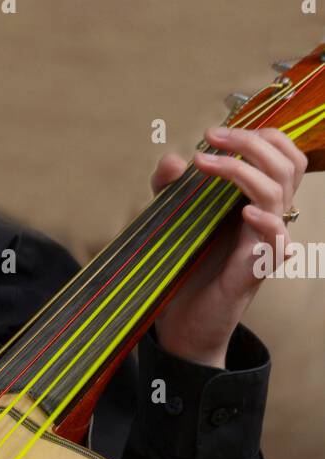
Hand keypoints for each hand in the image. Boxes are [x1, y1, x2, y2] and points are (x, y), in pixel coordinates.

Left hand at [149, 125, 305, 367]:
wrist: (180, 325)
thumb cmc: (183, 271)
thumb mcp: (171, 221)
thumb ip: (170, 190)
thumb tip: (173, 159)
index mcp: (252, 201)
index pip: (280, 155)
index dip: (257, 135)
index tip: (214, 133)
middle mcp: (265, 218)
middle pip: (288, 164)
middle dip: (252, 142)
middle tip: (212, 138)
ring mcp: (264, 243)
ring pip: (281, 193)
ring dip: (244, 171)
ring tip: (206, 165)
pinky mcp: (257, 270)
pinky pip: (278, 240)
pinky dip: (266, 221)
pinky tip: (244, 212)